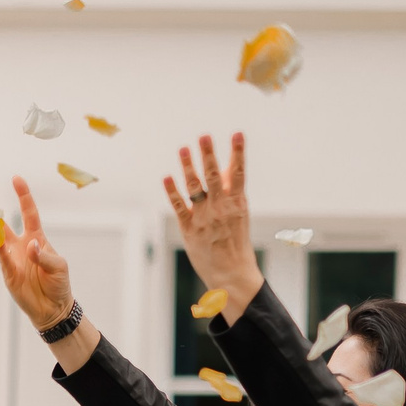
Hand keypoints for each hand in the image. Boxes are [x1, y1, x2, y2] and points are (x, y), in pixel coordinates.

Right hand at [0, 178, 76, 329]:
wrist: (52, 308)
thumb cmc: (58, 284)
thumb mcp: (58, 266)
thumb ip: (43, 256)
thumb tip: (29, 246)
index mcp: (37, 239)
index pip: (29, 213)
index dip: (23, 196)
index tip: (16, 179)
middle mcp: (21, 245)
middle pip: (3, 225)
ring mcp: (12, 258)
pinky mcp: (7, 272)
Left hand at [165, 133, 264, 316]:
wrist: (231, 272)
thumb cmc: (235, 239)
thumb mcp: (238, 212)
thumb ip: (230, 189)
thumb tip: (225, 165)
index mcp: (237, 202)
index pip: (238, 173)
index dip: (238, 152)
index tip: (237, 134)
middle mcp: (220, 208)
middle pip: (213, 176)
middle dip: (208, 155)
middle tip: (204, 135)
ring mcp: (204, 218)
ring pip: (195, 188)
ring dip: (188, 167)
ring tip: (183, 148)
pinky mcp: (189, 229)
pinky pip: (179, 207)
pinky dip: (172, 192)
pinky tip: (167, 177)